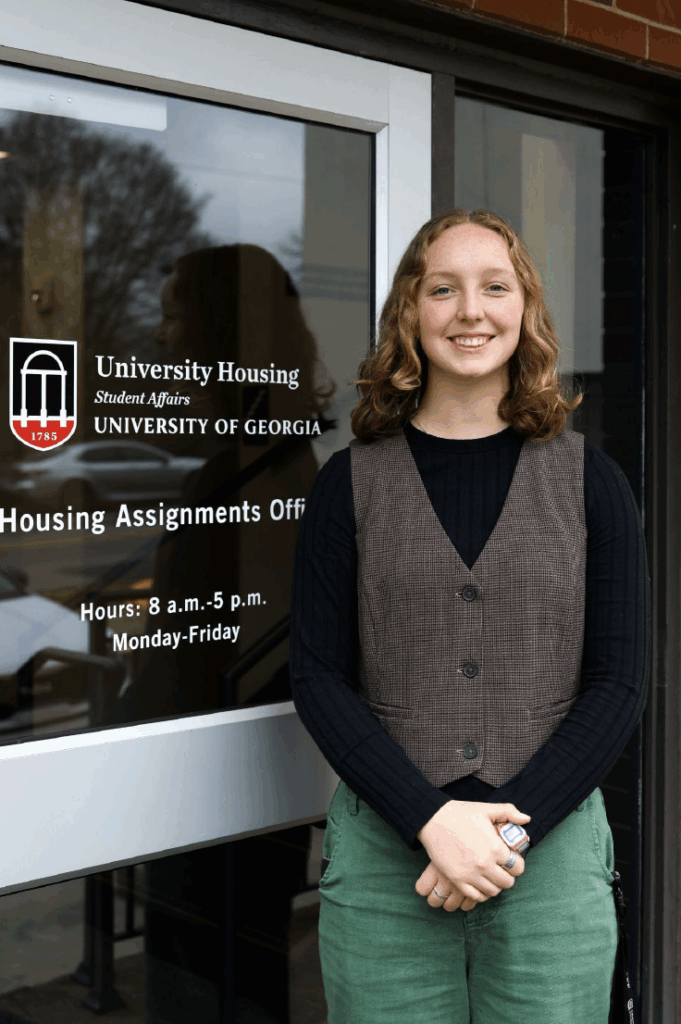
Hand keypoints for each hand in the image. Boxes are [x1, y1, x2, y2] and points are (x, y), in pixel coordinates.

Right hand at [415, 801, 529, 908]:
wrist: (432, 819)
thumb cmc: (460, 813)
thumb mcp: (486, 809)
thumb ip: (509, 812)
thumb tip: (526, 819)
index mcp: (495, 848)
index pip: (518, 867)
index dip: (517, 864)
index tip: (512, 860)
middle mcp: (485, 865)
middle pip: (507, 883)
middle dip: (508, 876)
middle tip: (502, 869)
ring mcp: (470, 875)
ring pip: (493, 892)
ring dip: (495, 885)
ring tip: (491, 875)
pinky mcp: (457, 880)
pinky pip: (476, 897)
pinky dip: (481, 893)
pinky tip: (480, 883)